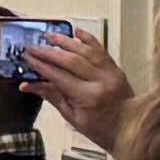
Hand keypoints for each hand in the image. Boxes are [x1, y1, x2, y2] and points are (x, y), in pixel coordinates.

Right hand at [21, 24, 130, 145]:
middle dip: (49, 52)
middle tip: (33, 46)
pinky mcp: (117, 69)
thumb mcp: (72, 117)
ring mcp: (111, 73)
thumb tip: (27, 85)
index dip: (41, 65)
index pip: (58, 76)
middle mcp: (100, 81)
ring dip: (66, 41)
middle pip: (71, 60)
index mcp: (87, 97)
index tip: (27, 57)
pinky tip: (77, 31)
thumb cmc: (99, 129)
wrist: (132, 128)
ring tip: (50, 35)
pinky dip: (89, 39)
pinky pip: (101, 50)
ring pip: (86, 51)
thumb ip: (52, 96)